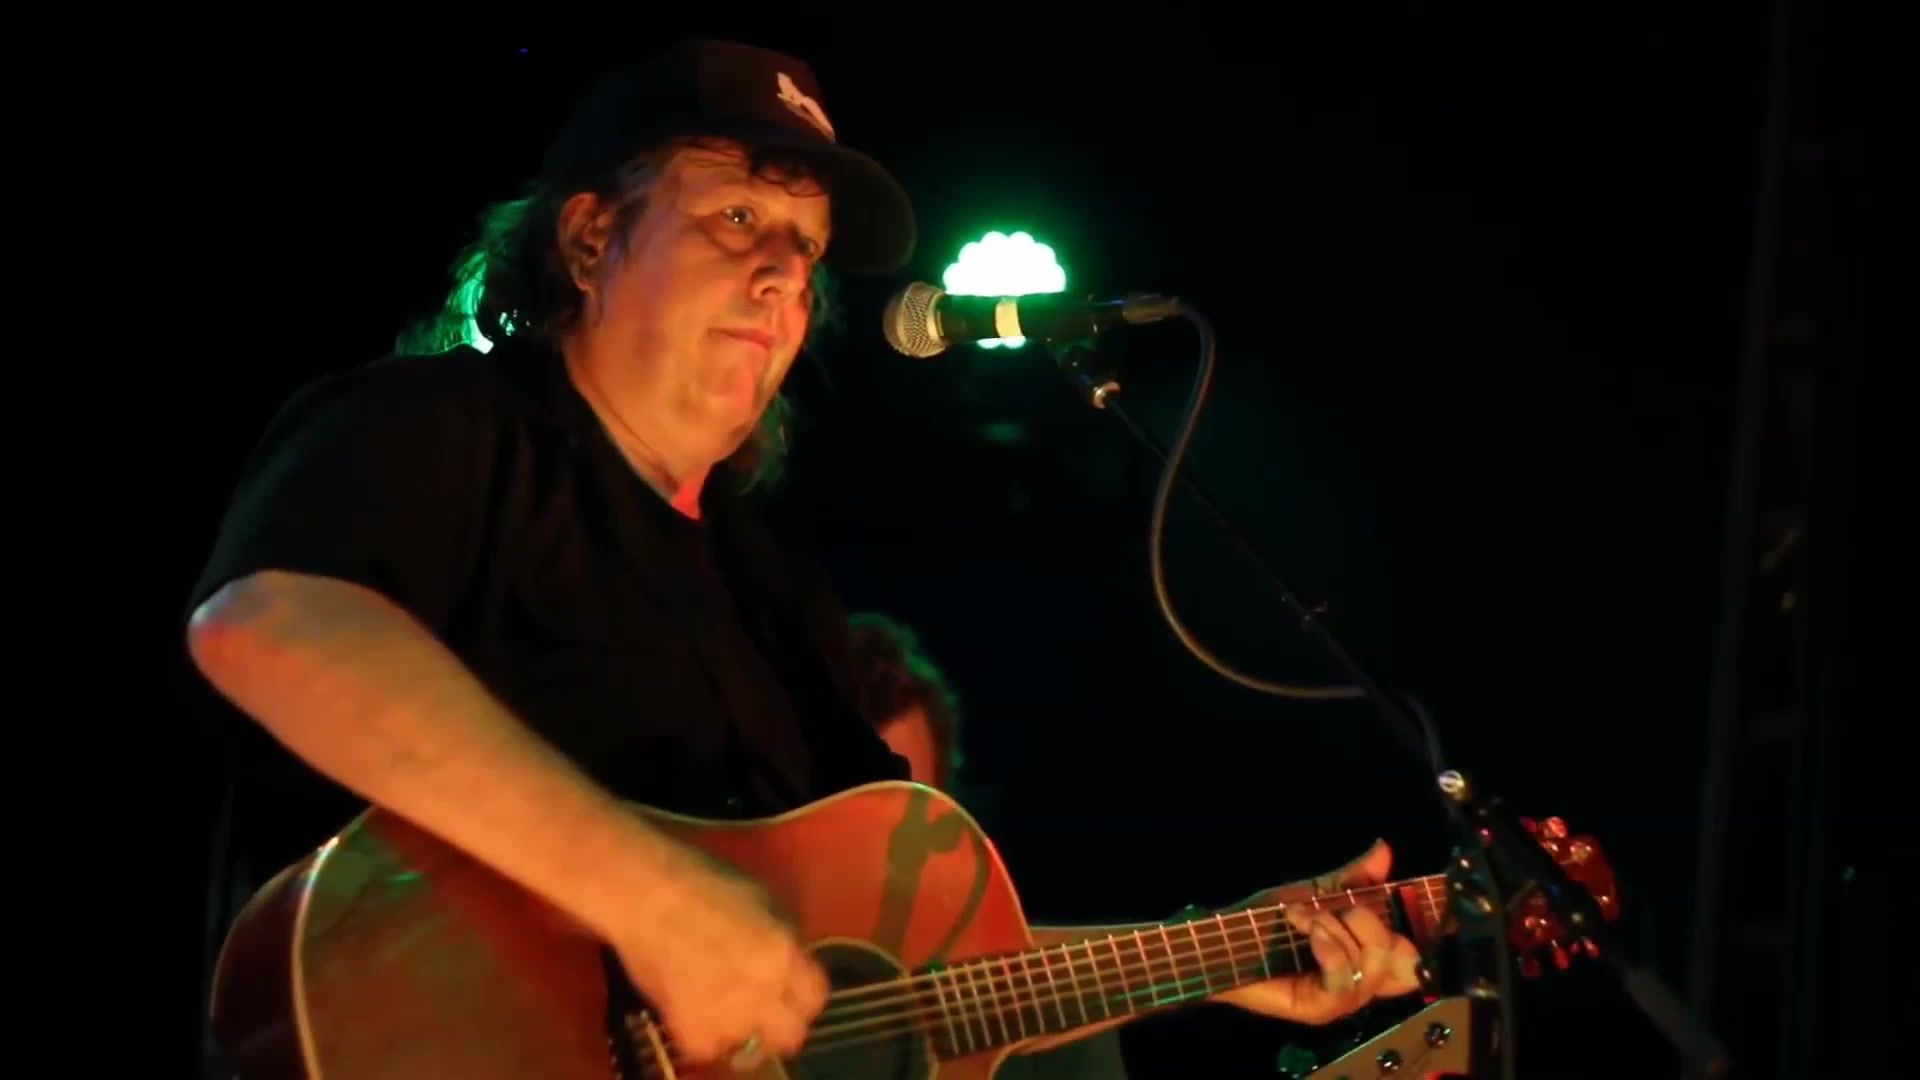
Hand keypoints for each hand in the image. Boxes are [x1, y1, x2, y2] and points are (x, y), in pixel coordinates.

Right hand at [608, 845, 827, 1069]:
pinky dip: (701, 1036)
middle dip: (777, 1026)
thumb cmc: (703, 881)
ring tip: (717, 1009)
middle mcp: (765, 991)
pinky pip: (707, 1049)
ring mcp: (729, 1016)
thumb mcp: (763, 900)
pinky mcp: (691, 1032)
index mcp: (785, 954)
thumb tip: (788, 961)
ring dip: (737, 1031)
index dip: (801, 998)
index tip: (788, 996)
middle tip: (758, 1014)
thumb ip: (782, 939)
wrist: (645, 895)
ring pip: (747, 1049)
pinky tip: (690, 1011)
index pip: (815, 999)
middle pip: (790, 1036)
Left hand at [1215, 839, 1423, 1024]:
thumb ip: (1353, 879)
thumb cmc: (1268, 921)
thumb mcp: (1315, 894)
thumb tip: (1384, 849)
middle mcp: (1361, 984)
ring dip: (1336, 930)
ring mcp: (1342, 1000)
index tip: (1412, 900)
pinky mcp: (1319, 1009)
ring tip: (1305, 919)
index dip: (1421, 934)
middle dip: (1366, 922)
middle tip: (1328, 910)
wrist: (1223, 939)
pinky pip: (1343, 981)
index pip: (1413, 958)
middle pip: (1400, 960)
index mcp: (1366, 959)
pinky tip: (1310, 934)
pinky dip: (1329, 949)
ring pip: (1370, 967)